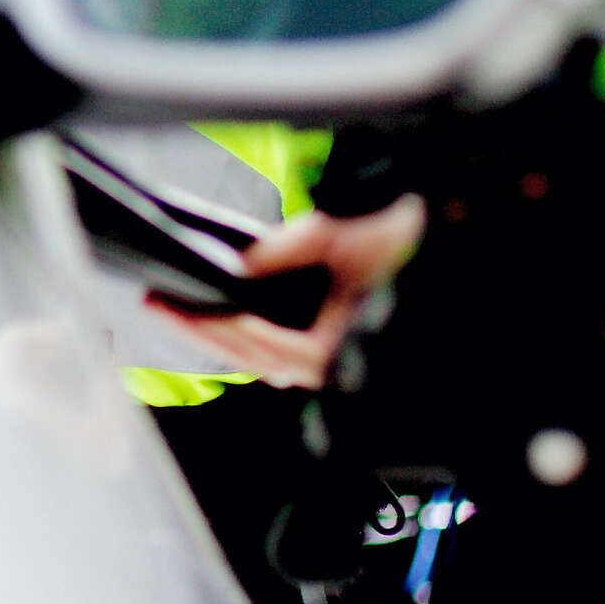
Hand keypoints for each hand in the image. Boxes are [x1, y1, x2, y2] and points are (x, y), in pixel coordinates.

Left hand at [157, 195, 425, 389]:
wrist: (445, 242)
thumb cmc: (402, 243)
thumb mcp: (333, 236)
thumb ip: (280, 252)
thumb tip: (237, 264)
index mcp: (335, 350)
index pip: (254, 343)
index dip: (206, 325)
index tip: (169, 306)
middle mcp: (335, 367)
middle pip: (251, 357)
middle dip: (202, 333)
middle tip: (159, 308)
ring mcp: (337, 363)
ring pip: (265, 360)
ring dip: (222, 338)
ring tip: (181, 313)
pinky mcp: (339, 350)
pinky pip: (284, 353)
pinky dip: (251, 338)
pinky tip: (225, 322)